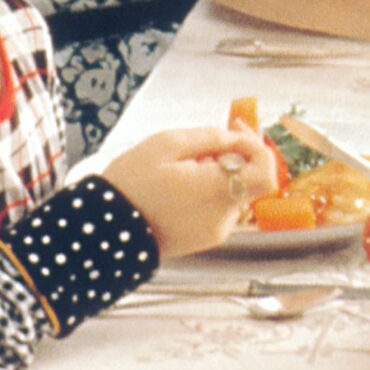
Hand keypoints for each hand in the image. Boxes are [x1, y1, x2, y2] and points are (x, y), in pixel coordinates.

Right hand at [99, 125, 278, 258]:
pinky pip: (219, 207)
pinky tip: (181, 186)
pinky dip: (209, 192)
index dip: (257, 146)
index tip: (235, 130)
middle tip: (207, 142)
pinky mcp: (205, 239)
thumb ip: (210, 138)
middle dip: (234, 156)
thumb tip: (236, 138)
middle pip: (250, 179)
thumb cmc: (130, 185)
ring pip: (234, 192)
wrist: (103, 231)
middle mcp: (224, 216)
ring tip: (183, 167)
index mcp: (217, 192)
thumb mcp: (166, 144)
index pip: (266, 171)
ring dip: (219, 174)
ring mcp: (216, 231)